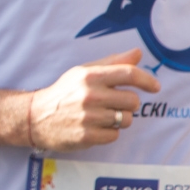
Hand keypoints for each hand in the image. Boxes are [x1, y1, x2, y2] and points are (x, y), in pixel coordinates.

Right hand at [28, 49, 159, 151]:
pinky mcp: (86, 136)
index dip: (147, 80)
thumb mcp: (82, 73)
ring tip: (102, 116)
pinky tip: (94, 127)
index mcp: (89, 77)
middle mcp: (89, 96)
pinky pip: (114, 135)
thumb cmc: (63, 93)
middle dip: (128, 104)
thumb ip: (111, 63)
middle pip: (133, 101)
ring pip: (126, 120)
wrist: (34, 117)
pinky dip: (108, 133)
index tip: (154, 87)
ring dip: (119, 119)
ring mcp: (88, 117)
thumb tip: (137, 53)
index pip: (129, 74)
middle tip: (114, 104)